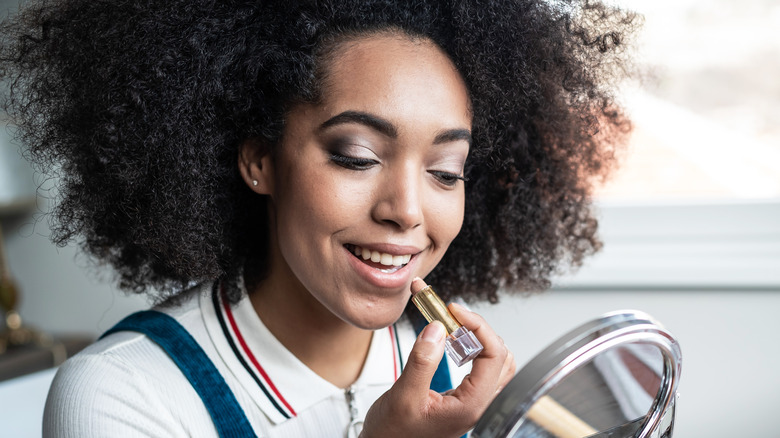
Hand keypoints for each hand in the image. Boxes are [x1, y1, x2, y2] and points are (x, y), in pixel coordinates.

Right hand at [360, 304, 515, 437]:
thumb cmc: (393, 434)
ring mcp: (471, 401)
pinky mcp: (462, 398)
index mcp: (469, 406)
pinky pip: (479, 368)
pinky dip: (470, 349)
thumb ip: (422, 362)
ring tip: (452, 327)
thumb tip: (437, 330)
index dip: (477, 327)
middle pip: (500, 356)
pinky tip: (451, 343)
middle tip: (452, 316)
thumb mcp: (403, 396)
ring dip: (477, 339)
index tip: (454, 311)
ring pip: (493, 362)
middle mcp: (476, 404)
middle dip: (478, 330)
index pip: (493, 356)